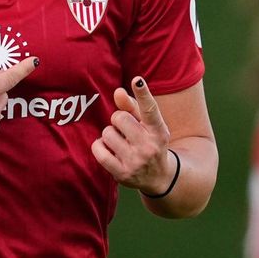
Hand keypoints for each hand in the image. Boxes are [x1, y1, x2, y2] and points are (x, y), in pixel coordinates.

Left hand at [92, 76, 172, 193]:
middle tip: (125, 129)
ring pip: (107, 133)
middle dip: (118, 120)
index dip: (143, 93)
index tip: (137, 80)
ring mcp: (136, 161)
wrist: (159, 177)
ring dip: (109, 134)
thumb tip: (118, 92)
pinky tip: (107, 148)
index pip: (150, 109)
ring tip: (119, 141)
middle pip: (120, 118)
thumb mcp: (147, 125)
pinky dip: (99, 146)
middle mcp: (149, 146)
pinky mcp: (122, 174)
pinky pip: (99, 151)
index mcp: (158, 130)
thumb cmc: (149, 142)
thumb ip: (132, 107)